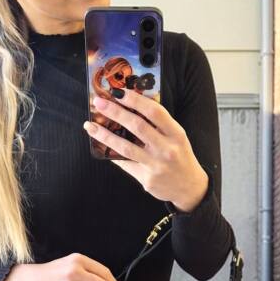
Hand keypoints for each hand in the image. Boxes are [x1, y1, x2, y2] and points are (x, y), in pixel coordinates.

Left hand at [83, 88, 208, 212]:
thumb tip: (130, 108)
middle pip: (137, 127)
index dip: (135, 100)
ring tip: (90, 126)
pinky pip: (125, 164)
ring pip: (125, 148)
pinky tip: (101, 147)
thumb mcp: (176, 137)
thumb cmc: (180, 157)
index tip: (119, 92)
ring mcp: (156, 166)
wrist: (189, 188)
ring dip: (105, 135)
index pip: (154, 112)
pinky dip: (112, 154)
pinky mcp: (147, 180)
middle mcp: (166, 149)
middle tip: (99, 103)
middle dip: (116, 113)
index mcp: (176, 134)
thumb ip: (158, 125)